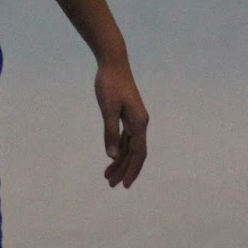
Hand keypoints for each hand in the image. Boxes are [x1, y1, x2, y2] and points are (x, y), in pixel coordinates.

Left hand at [95, 59, 147, 187]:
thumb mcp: (108, 109)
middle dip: (124, 170)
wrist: (113, 63)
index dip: (132, 170)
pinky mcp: (128, 115)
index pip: (138, 153)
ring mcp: (134, 119)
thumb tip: (112, 156)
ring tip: (107, 176)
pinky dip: (118, 149)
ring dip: (120, 162)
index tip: (125, 184)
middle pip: (134, 153)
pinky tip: (111, 157)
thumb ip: (110, 132)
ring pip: (129, 147)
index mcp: (138, 123)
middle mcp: (140, 123)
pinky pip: (125, 138)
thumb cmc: (109, 84)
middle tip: (111, 185)